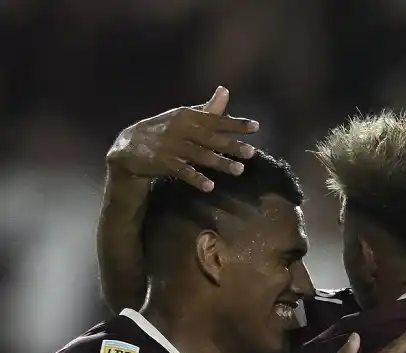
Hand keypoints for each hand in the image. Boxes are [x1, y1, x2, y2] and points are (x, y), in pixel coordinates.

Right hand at [106, 86, 259, 191]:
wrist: (128, 146)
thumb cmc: (164, 131)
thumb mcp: (184, 117)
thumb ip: (208, 110)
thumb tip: (226, 91)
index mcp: (187, 116)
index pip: (215, 119)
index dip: (235, 123)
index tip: (256, 127)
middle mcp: (180, 128)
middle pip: (210, 138)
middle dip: (232, 145)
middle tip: (252, 152)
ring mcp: (171, 145)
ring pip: (199, 155)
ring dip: (220, 163)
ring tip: (239, 170)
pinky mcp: (162, 162)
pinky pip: (182, 171)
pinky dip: (195, 178)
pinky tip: (210, 186)